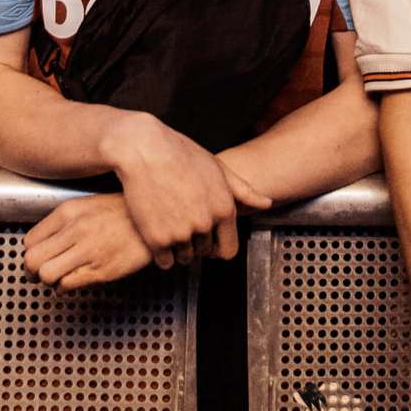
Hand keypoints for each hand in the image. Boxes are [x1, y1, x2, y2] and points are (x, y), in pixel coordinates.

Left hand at [24, 193, 153, 288]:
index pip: (29, 241)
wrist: (153, 221)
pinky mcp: (100, 270)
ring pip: (46, 274)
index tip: (35, 257)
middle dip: (31, 271)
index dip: (29, 253)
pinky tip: (71, 282)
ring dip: (47, 281)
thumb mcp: (87, 205)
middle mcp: (74, 231)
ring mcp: (87, 251)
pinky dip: (63, 288)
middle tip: (37, 274)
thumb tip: (43, 241)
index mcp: (67, 213)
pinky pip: (67, 285)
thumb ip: (63, 221)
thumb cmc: (122, 213)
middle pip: (32, 260)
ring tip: (55, 278)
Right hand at [101, 113, 270, 266]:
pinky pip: (164, 261)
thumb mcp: (217, 167)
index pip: (229, 249)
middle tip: (182, 223)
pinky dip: (160, 253)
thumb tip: (266, 203)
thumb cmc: (180, 154)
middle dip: (196, 243)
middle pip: (204, 253)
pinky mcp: (157, 238)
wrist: (144, 149)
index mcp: (223, 208)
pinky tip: (156, 233)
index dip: (218, 247)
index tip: (208, 241)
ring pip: (184, 258)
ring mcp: (181, 232)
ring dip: (178, 248)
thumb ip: (243, 191)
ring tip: (168, 223)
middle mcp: (205, 223)